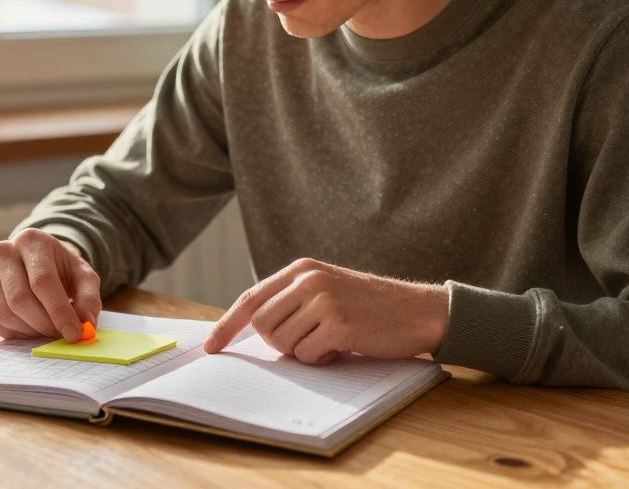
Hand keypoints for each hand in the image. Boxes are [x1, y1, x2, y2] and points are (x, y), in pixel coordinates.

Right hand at [0, 228, 101, 341]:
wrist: (37, 262)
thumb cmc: (62, 269)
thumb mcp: (84, 277)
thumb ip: (89, 299)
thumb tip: (85, 324)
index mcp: (32, 241)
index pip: (42, 281)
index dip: (58, 311)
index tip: (74, 333)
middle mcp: (3, 251)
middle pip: (20, 300)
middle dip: (44, 325)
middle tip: (61, 336)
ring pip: (5, 314)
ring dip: (30, 331)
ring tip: (47, 329)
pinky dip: (13, 333)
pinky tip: (29, 328)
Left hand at [202, 258, 447, 363]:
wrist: (417, 310)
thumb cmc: (370, 307)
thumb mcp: (327, 290)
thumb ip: (292, 301)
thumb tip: (251, 328)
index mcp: (302, 270)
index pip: (251, 298)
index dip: (227, 325)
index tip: (211, 346)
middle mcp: (309, 280)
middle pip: (262, 325)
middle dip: (278, 343)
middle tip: (309, 340)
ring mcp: (323, 300)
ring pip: (282, 343)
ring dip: (303, 352)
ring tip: (330, 340)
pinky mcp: (338, 324)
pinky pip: (307, 355)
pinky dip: (321, 359)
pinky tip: (342, 346)